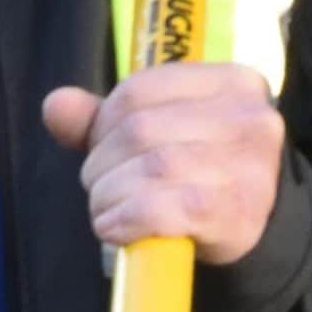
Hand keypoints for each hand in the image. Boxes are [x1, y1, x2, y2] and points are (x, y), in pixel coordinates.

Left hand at [41, 64, 282, 266]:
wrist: (255, 229)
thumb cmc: (200, 172)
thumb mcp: (159, 134)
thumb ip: (104, 118)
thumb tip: (56, 104)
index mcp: (233, 82)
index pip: (139, 89)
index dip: (102, 123)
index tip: (102, 149)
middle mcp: (250, 117)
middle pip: (140, 129)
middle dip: (102, 163)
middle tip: (101, 187)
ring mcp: (249, 166)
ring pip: (150, 168)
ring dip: (109, 195)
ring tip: (106, 209)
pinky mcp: (235, 212)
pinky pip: (159, 209)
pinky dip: (124, 220)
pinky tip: (115, 229)